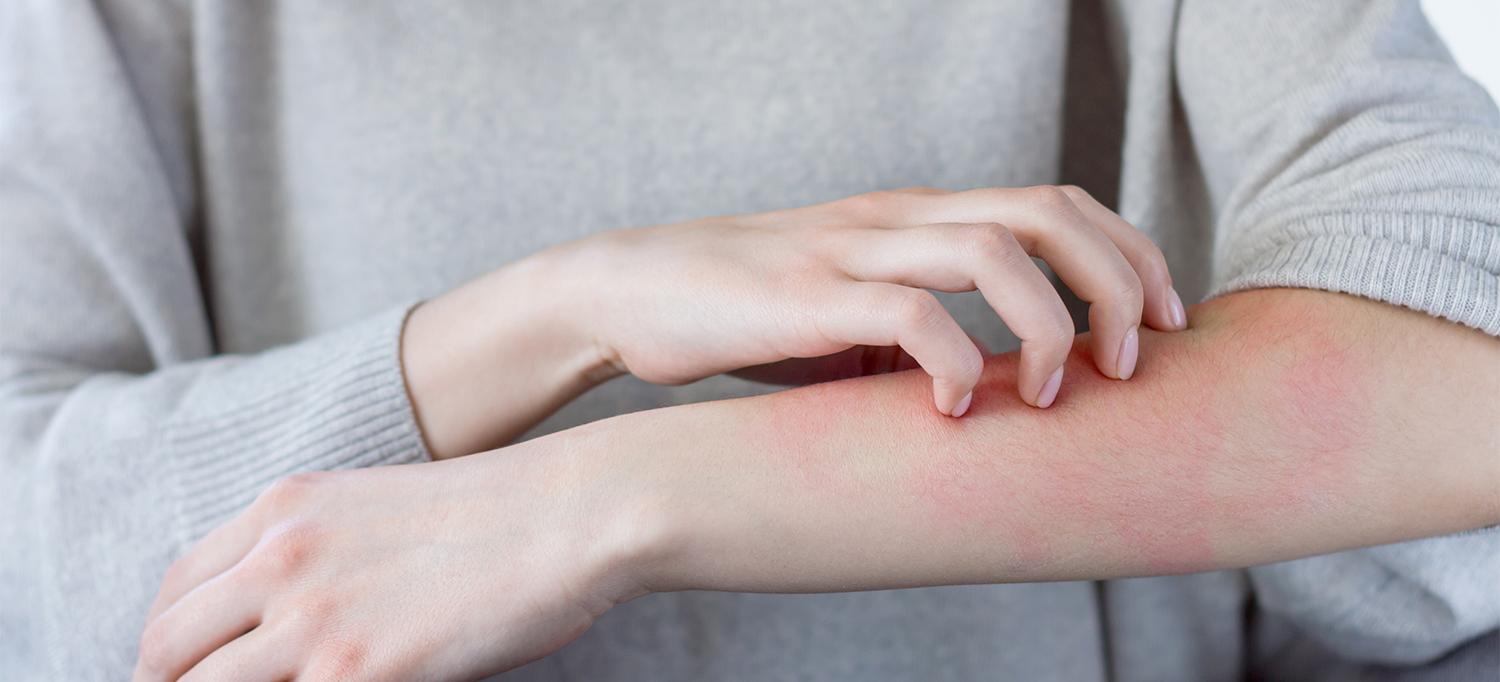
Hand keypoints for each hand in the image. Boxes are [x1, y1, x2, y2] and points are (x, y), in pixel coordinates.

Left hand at [132, 437, 656, 680]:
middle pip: (167, 649)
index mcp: (285, 510)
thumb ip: (322, 551)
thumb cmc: (504, 514)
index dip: (168, 647)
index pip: (177, 592)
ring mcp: (311, 619)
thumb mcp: (383, 508)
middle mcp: (279, 557)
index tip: (181, 675)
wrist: (574, 511)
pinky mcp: (354, 672)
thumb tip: (295, 620)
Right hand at [569, 185, 1185, 413]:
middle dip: (1116, 279)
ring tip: (1061, 389)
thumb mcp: (852, 312)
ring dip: (1050, 320)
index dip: (1127, 253)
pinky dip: (954, 359)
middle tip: (1138, 358)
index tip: (1165, 321)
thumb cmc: (748, 312)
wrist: (631, 292)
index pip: (1051, 201)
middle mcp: (894, 218)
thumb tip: (999, 387)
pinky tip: (956, 408)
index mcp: (914, 215)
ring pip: (989, 248)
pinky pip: (905, 313)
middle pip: (1044, 210)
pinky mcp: (804, 298)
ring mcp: (851, 250)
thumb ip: (923, 328)